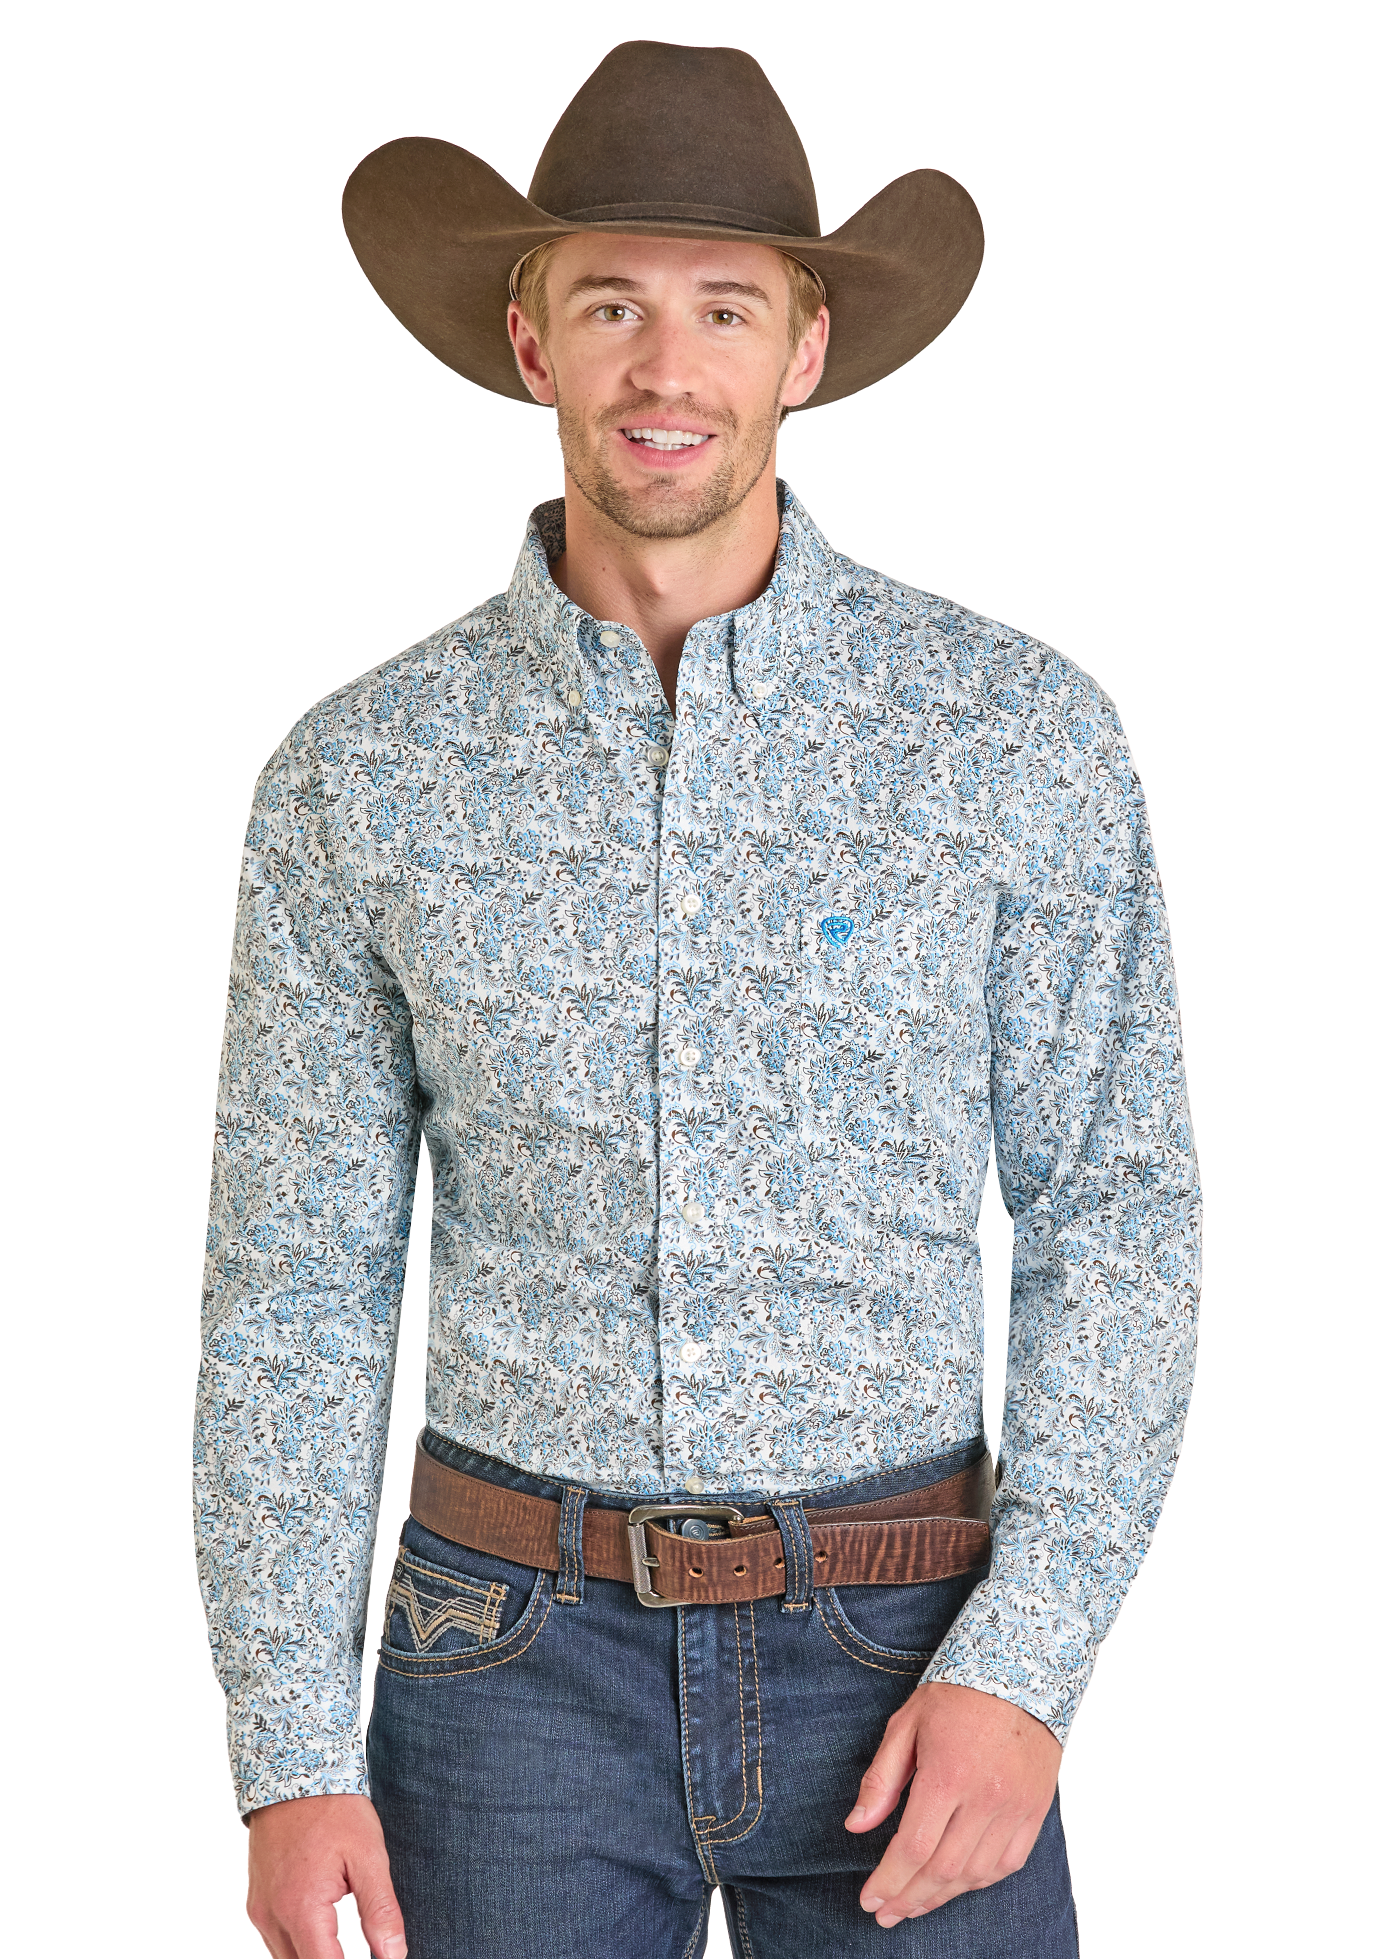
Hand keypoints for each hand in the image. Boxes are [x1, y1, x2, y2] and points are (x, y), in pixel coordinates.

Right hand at [246, 1793, 406, 1957]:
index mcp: (302, 1909)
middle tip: (367, 1955)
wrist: (294, 1771)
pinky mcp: (257, 1904)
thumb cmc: (335, 1810)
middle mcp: (273, 1918)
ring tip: (344, 1951)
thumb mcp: (369, 1856)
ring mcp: (261, 1912)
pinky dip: (300, 1949)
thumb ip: (380, 1911)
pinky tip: (324, 1938)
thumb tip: (395, 1957)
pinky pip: (276, 1944)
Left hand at [844, 1681, 1061, 1928]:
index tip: (870, 1899)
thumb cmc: (956, 1696)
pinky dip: (980, 1881)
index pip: (912, 1848)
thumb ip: (881, 1778)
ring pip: (976, 1874)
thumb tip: (856, 1825)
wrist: (1021, 1672)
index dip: (888, 1880)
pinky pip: (1008, 1864)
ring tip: (914, 1905)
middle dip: (909, 1898)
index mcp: (947, 1775)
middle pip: (942, 1870)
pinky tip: (957, 1885)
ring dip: (942, 1897)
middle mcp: (985, 1798)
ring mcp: (1015, 1808)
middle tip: (886, 1914)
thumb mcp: (906, 1724)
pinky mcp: (1035, 1810)